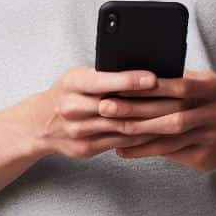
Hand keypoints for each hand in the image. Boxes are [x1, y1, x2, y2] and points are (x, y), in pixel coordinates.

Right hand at [24, 67, 175, 159]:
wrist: (39, 124)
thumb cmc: (69, 91)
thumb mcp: (80, 75)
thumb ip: (106, 73)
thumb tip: (145, 66)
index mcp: (72, 83)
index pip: (102, 81)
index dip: (129, 80)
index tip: (153, 78)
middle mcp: (71, 108)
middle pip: (115, 107)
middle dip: (148, 103)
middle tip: (177, 98)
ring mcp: (77, 131)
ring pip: (121, 127)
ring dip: (150, 121)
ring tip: (175, 114)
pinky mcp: (85, 149)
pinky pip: (120, 143)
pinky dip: (142, 136)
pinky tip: (160, 130)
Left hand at [110, 69, 215, 171]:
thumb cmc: (209, 104)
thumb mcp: (202, 86)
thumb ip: (177, 82)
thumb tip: (135, 77)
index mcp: (213, 87)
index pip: (180, 85)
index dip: (150, 87)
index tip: (121, 85)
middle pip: (173, 110)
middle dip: (137, 109)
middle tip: (107, 107)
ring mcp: (212, 134)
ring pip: (171, 134)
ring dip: (139, 132)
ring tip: (113, 129)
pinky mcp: (205, 155)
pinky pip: (170, 152)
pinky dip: (145, 150)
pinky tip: (124, 149)